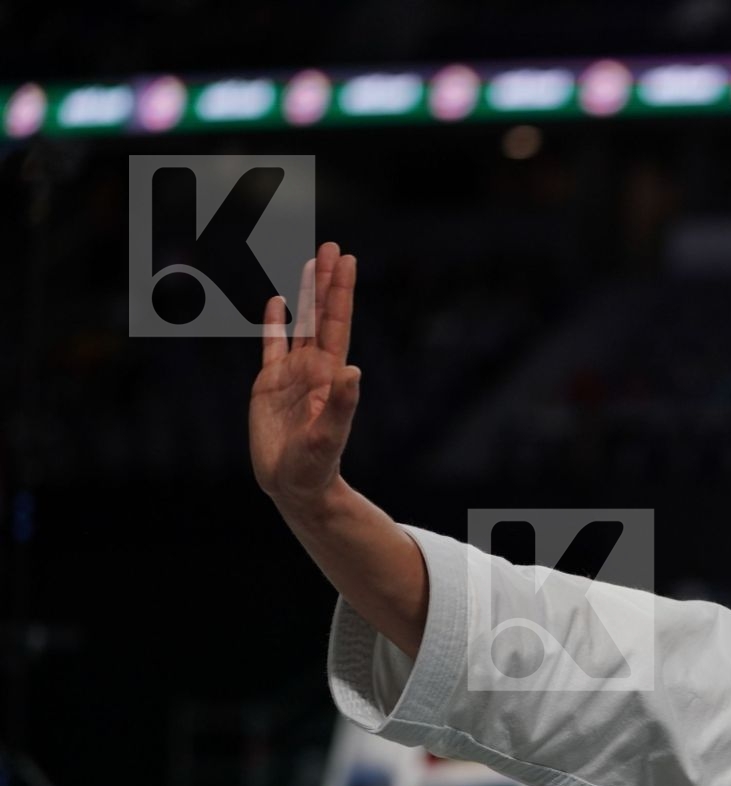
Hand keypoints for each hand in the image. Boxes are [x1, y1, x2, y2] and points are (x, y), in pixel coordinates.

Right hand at [250, 242, 359, 506]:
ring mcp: (292, 375)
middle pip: (321, 315)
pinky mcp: (269, 385)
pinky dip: (274, 323)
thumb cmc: (315, 466)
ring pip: (299, 324)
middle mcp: (313, 369)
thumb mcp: (329, 436)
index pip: (336, 324)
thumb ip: (342, 405)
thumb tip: (354, 371)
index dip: (341, 292)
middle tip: (332, 246)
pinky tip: (277, 301)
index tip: (348, 260)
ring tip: (311, 262)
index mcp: (329, 375)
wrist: (294, 486)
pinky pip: (271, 346)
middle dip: (326, 281)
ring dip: (305, 294)